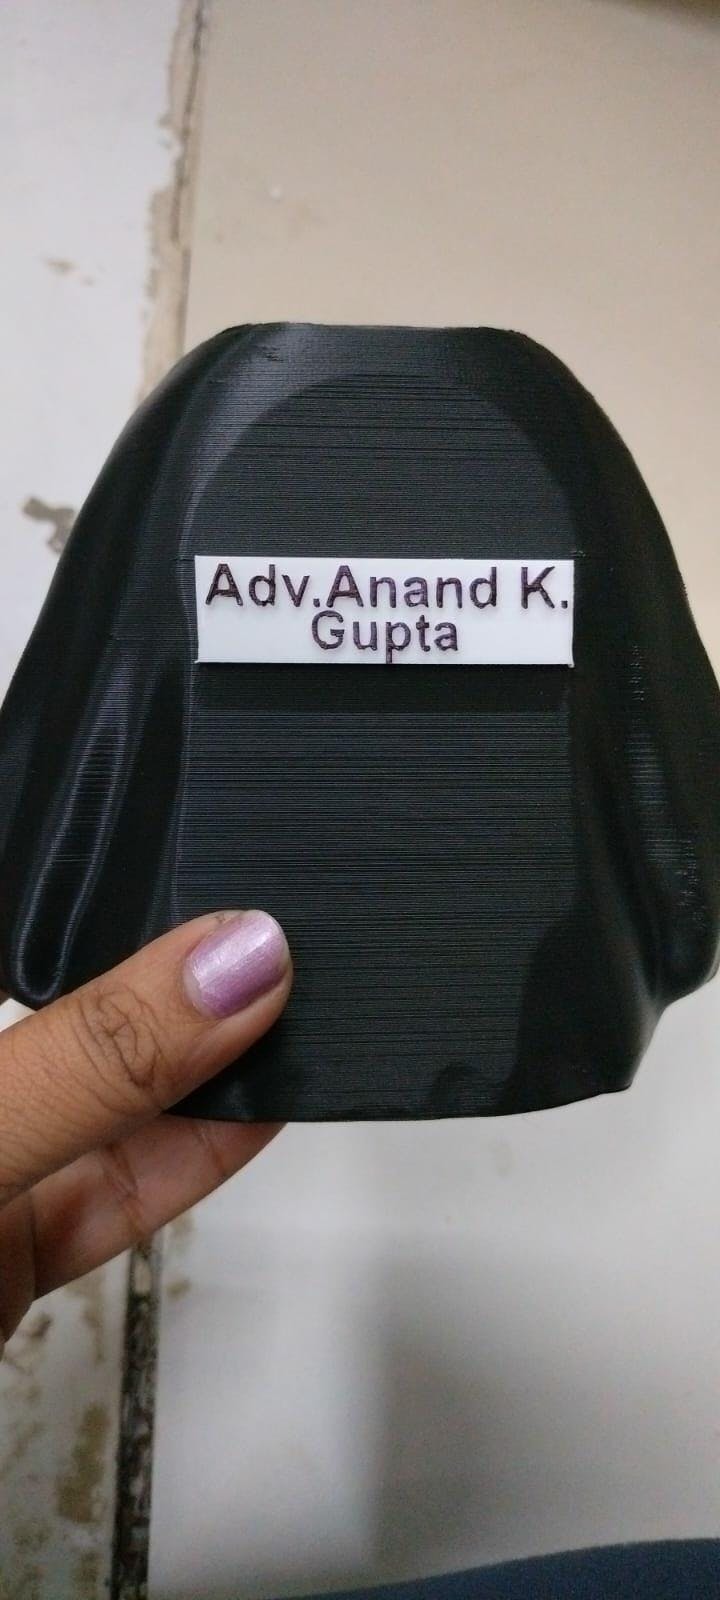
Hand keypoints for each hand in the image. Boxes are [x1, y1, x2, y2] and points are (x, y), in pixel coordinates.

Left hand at [0, 910, 291, 1346]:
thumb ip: (88, 1063)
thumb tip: (226, 963)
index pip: (17, 906)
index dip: (82, 868)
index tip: (178, 838)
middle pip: (56, 994)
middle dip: (156, 957)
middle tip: (255, 920)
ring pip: (100, 1095)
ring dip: (198, 1061)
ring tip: (285, 1002)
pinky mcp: (2, 1251)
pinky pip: (114, 1188)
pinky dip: (192, 1155)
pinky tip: (255, 1106)